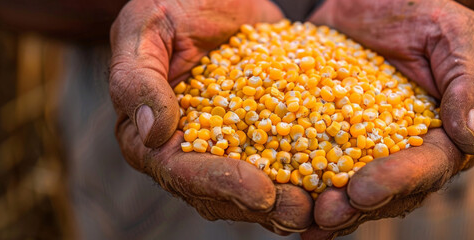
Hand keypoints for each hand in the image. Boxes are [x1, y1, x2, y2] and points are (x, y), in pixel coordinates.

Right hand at [109, 0, 311, 233]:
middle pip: (221, 193)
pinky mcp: (261, 131)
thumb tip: (154, 133)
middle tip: (301, 210)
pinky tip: (335, 174)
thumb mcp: (146, 28)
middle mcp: (187, 150)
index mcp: (149, 136)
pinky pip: (283, 156)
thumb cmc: (170, 6)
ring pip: (254, 186)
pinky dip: (307, 169)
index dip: (221, 184)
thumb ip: (138, 80)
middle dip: (262, 205)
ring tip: (323, 203)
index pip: (180, 172)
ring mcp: (227, 145)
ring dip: (289, 199)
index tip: (261, 192)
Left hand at [304, 0, 473, 237]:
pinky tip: (282, 197)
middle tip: (326, 214)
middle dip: (357, 207)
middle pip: (390, 191)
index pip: (429, 167)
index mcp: (445, 133)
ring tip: (304, 218)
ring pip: (354, 189)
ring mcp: (368, 147)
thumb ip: (470, 81)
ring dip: (331, 208)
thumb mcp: (452, 32)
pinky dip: (304, 184)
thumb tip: (472, 139)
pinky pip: (320, 163)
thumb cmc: (419, 10)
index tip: (364, 190)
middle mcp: (408, 149)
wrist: (371, 0)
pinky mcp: (333, 135)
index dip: (397, 182)